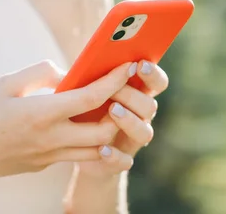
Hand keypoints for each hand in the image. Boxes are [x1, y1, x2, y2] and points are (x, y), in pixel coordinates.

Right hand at [0, 60, 134, 184]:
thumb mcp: (5, 83)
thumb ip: (41, 73)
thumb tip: (66, 74)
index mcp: (41, 114)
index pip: (91, 98)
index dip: (114, 81)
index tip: (127, 67)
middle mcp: (50, 140)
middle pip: (105, 131)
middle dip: (120, 111)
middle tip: (119, 92)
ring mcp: (47, 157)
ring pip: (95, 151)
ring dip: (108, 131)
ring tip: (107, 110)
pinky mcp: (41, 166)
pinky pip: (74, 155)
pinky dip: (86, 141)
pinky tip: (77, 124)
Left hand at [77, 60, 168, 177]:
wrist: (75, 149)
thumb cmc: (80, 108)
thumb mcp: (80, 90)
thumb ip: (80, 79)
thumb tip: (69, 70)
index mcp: (137, 94)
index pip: (156, 82)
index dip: (152, 73)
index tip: (139, 64)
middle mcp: (140, 117)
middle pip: (150, 106)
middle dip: (133, 96)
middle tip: (115, 89)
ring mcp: (132, 140)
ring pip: (145, 133)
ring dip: (130, 121)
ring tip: (112, 111)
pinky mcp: (120, 161)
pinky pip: (125, 161)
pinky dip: (115, 156)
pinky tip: (102, 149)